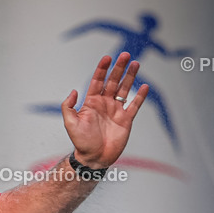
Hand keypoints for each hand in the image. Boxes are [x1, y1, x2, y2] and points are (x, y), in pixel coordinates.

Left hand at [60, 52, 147, 169]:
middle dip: (118, 68)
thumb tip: (74, 91)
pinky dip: (140, 96)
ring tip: (135, 63)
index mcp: (91, 102)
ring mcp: (116, 110)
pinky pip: (135, 105)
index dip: (102, 69)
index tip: (107, 58)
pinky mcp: (126, 119)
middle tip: (125, 54)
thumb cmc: (81, 142)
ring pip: (124, 89)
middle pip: (113, 81)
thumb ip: (69, 106)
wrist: (94, 157)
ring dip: (130, 77)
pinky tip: (145, 86)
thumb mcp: (70, 123)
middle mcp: (104, 103)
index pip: (97, 81)